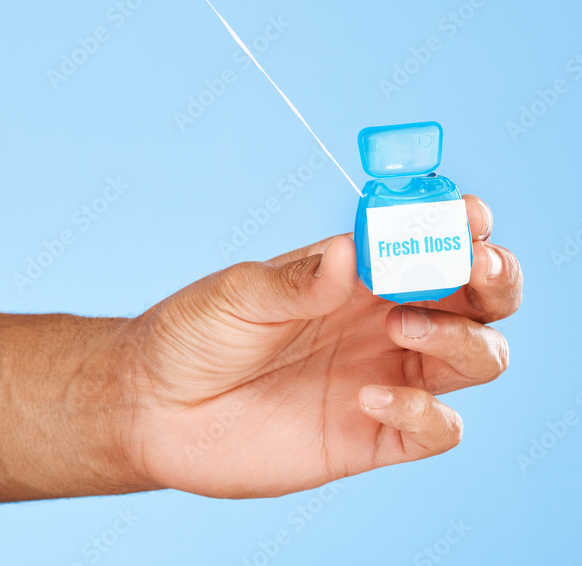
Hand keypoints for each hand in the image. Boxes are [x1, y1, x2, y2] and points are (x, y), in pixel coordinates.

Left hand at [117, 194, 519, 496]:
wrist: (155, 408)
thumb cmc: (194, 333)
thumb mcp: (238, 294)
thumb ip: (297, 281)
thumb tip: (352, 251)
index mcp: (356, 273)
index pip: (432, 241)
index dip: (462, 224)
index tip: (468, 214)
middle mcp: (383, 320)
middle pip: (479, 298)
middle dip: (494, 277)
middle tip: (473, 266)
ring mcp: (384, 377)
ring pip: (477, 357)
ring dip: (463, 339)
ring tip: (399, 329)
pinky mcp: (373, 436)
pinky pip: (439, 430)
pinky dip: (427, 414)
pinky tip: (367, 398)